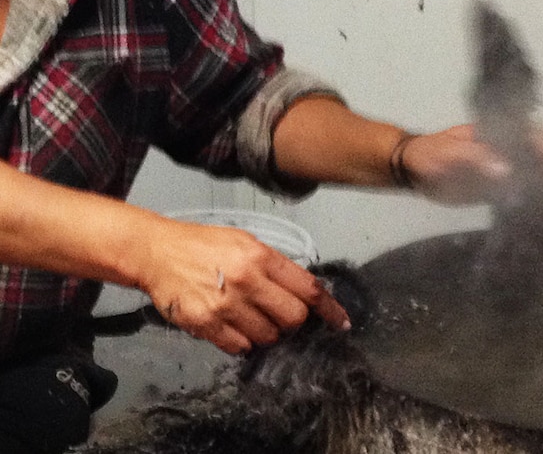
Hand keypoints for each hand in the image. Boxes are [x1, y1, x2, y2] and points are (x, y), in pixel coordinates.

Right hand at [137, 219, 350, 353]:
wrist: (156, 253)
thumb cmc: (202, 246)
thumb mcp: (245, 242)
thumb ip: (276, 266)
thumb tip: (305, 292)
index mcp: (261, 257)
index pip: (308, 289)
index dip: (329, 309)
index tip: (341, 321)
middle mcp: (247, 281)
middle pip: (293, 319)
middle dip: (292, 321)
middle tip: (278, 313)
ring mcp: (226, 305)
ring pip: (268, 337)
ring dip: (266, 332)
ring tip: (249, 316)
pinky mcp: (206, 324)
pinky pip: (240, 347)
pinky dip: (242, 341)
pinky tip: (232, 324)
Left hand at [401, 124, 542, 204]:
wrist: (412, 169)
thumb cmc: (430, 154)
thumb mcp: (449, 153)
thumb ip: (476, 158)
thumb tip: (505, 169)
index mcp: (505, 133)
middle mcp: (513, 150)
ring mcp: (509, 169)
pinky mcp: (501, 189)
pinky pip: (527, 194)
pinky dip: (539, 202)